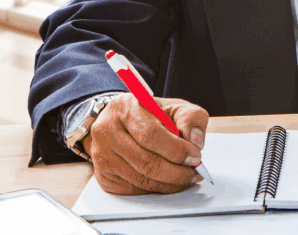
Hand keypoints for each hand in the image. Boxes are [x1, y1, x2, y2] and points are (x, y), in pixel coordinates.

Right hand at [82, 94, 209, 194]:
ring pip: (140, 179)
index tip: (195, 156)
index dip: (176, 150)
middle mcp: (107, 132)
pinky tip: (166, 181)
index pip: (150, 135)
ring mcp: (102, 155)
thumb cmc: (149, 114)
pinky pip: (132, 190)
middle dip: (176, 172)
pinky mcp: (103, 175)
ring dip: (168, 184)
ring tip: (185, 178)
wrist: (119, 120)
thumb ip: (191, 118)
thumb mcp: (174, 106)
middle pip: (146, 162)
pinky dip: (154, 189)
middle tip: (194, 172)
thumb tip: (195, 141)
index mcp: (126, 108)